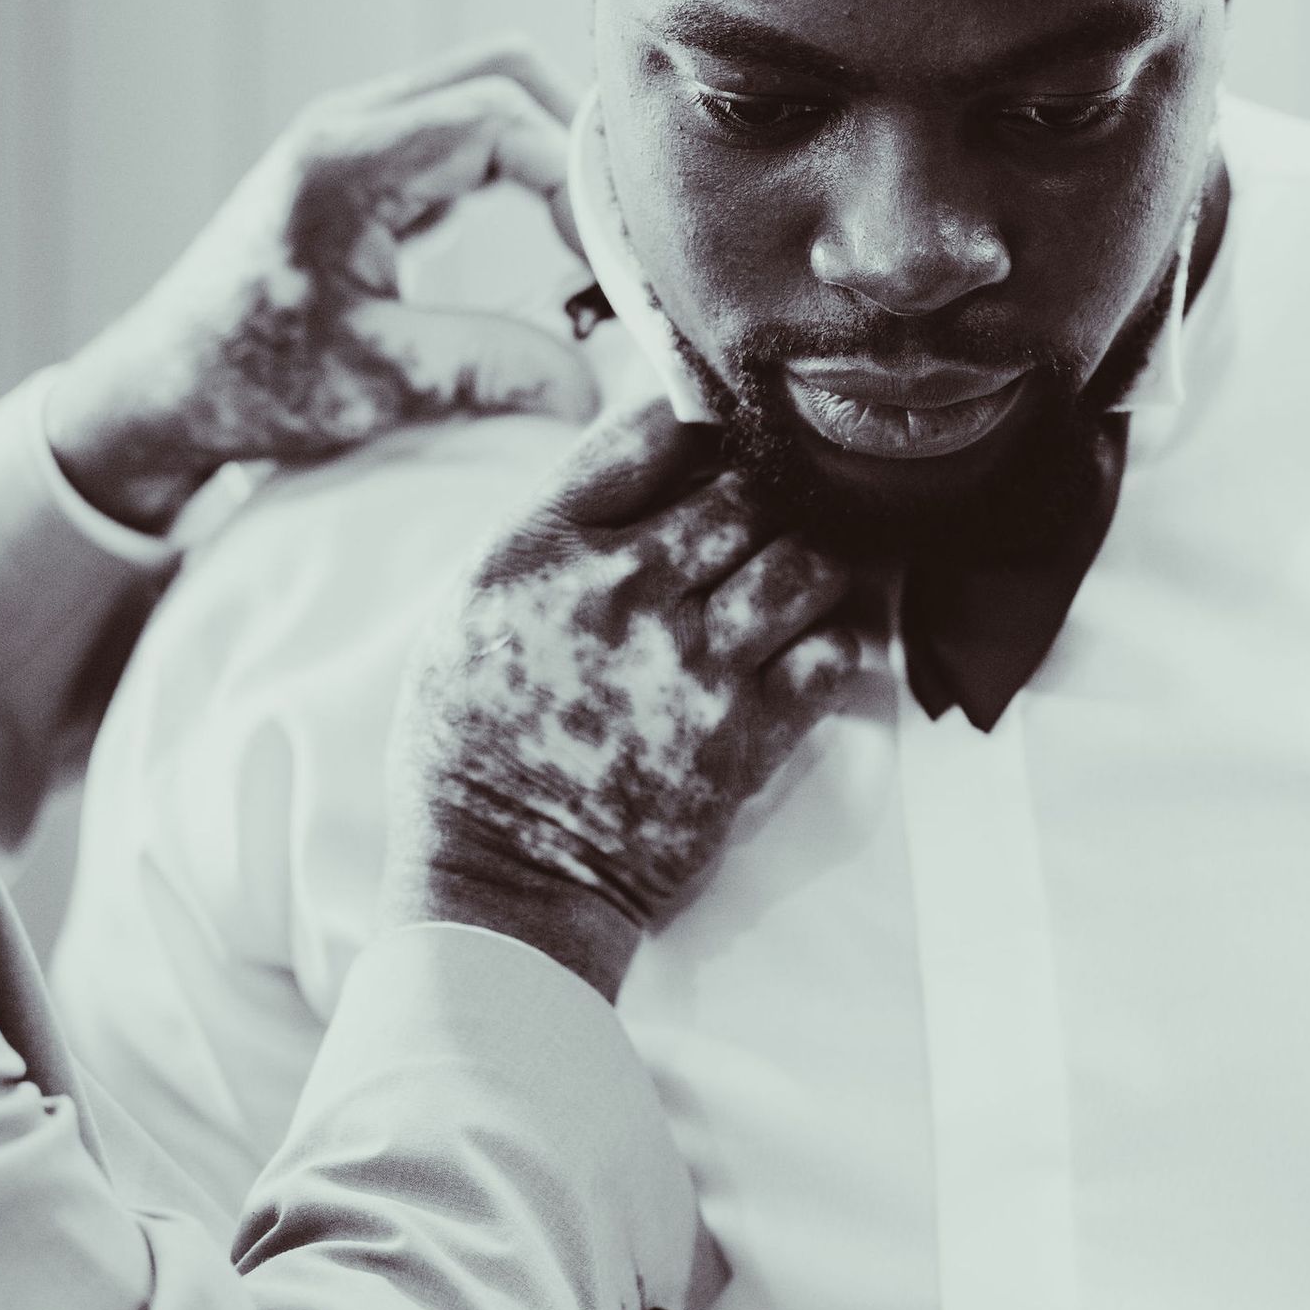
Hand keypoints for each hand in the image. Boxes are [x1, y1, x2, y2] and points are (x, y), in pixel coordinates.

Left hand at [45, 41, 598, 532]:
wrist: (164, 385)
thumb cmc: (252, 382)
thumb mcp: (377, 384)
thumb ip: (489, 369)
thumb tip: (592, 384)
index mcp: (348, 162)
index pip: (498, 117)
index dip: (572, 177)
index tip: (606, 257)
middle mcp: (351, 125)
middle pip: (501, 70)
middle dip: (574, 141)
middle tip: (616, 228)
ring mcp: (356, 134)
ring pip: (485, 87)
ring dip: (547, 145)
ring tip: (590, 228)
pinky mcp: (365, 161)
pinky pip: (462, 125)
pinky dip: (516, 161)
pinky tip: (543, 230)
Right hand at [380, 399, 860, 997]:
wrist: (504, 881)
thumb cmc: (474, 741)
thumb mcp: (471, 607)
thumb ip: (553, 527)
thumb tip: (641, 449)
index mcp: (539, 550)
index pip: (651, 433)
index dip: (699, 428)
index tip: (716, 443)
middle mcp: (621, 593)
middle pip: (745, 491)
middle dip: (767, 497)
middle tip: (771, 516)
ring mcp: (689, 666)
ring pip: (804, 562)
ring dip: (813, 561)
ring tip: (798, 577)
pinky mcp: (742, 737)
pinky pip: (831, 656)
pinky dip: (838, 640)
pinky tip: (816, 642)